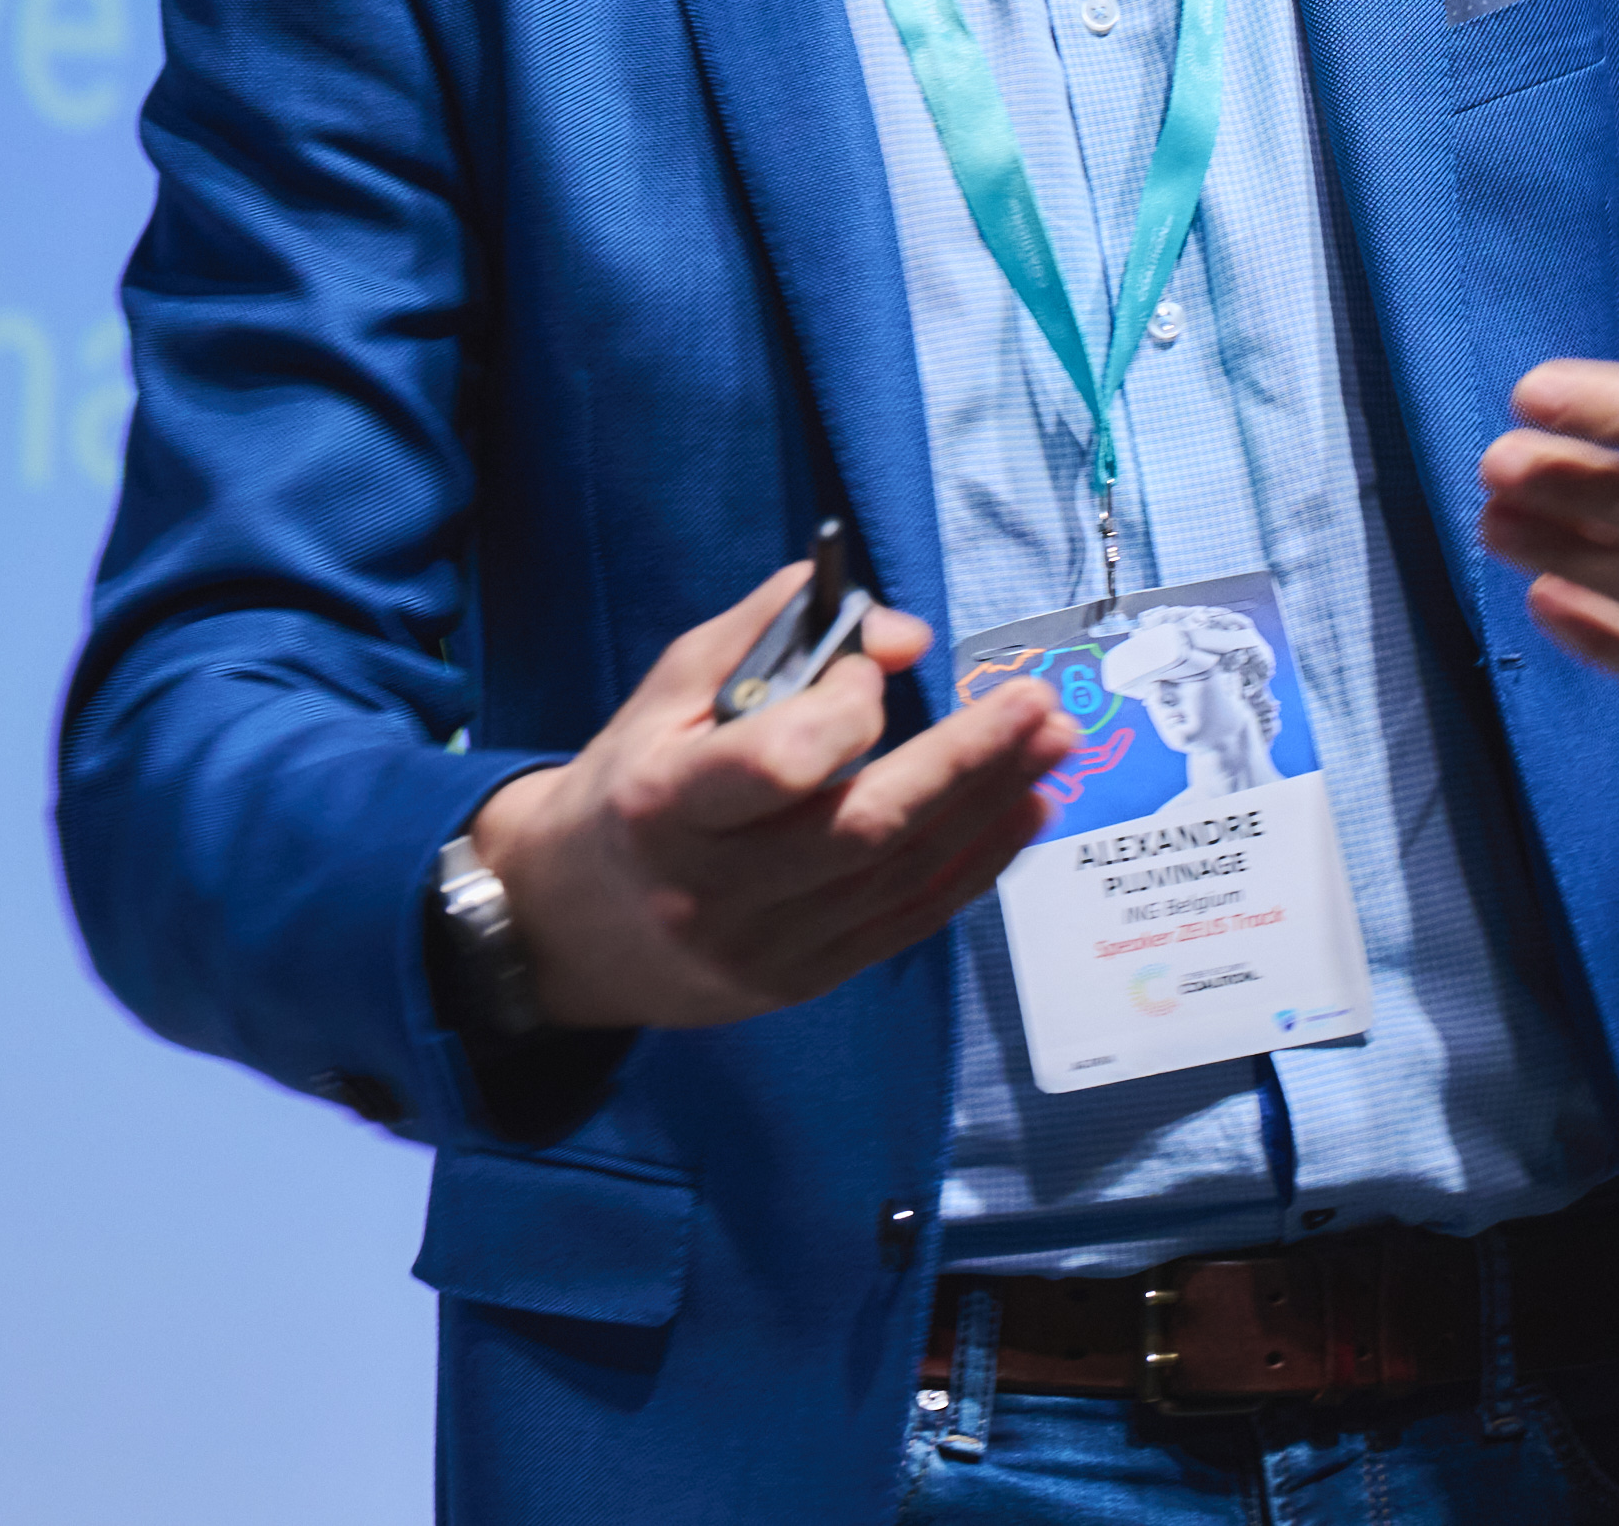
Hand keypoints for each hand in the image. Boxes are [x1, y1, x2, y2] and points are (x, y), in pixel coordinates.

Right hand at [467, 565, 1073, 1030]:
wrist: (564, 925)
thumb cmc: (632, 779)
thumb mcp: (674, 686)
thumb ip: (781, 635)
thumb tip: (905, 636)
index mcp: (662, 804)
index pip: (775, 765)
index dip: (843, 710)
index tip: (871, 669)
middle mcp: (710, 890)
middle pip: (864, 828)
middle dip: (965, 760)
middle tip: (1039, 704)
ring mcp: (758, 950)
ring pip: (899, 878)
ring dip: (990, 806)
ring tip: (1054, 744)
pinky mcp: (797, 983)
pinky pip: (905, 923)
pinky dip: (975, 866)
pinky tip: (1024, 809)